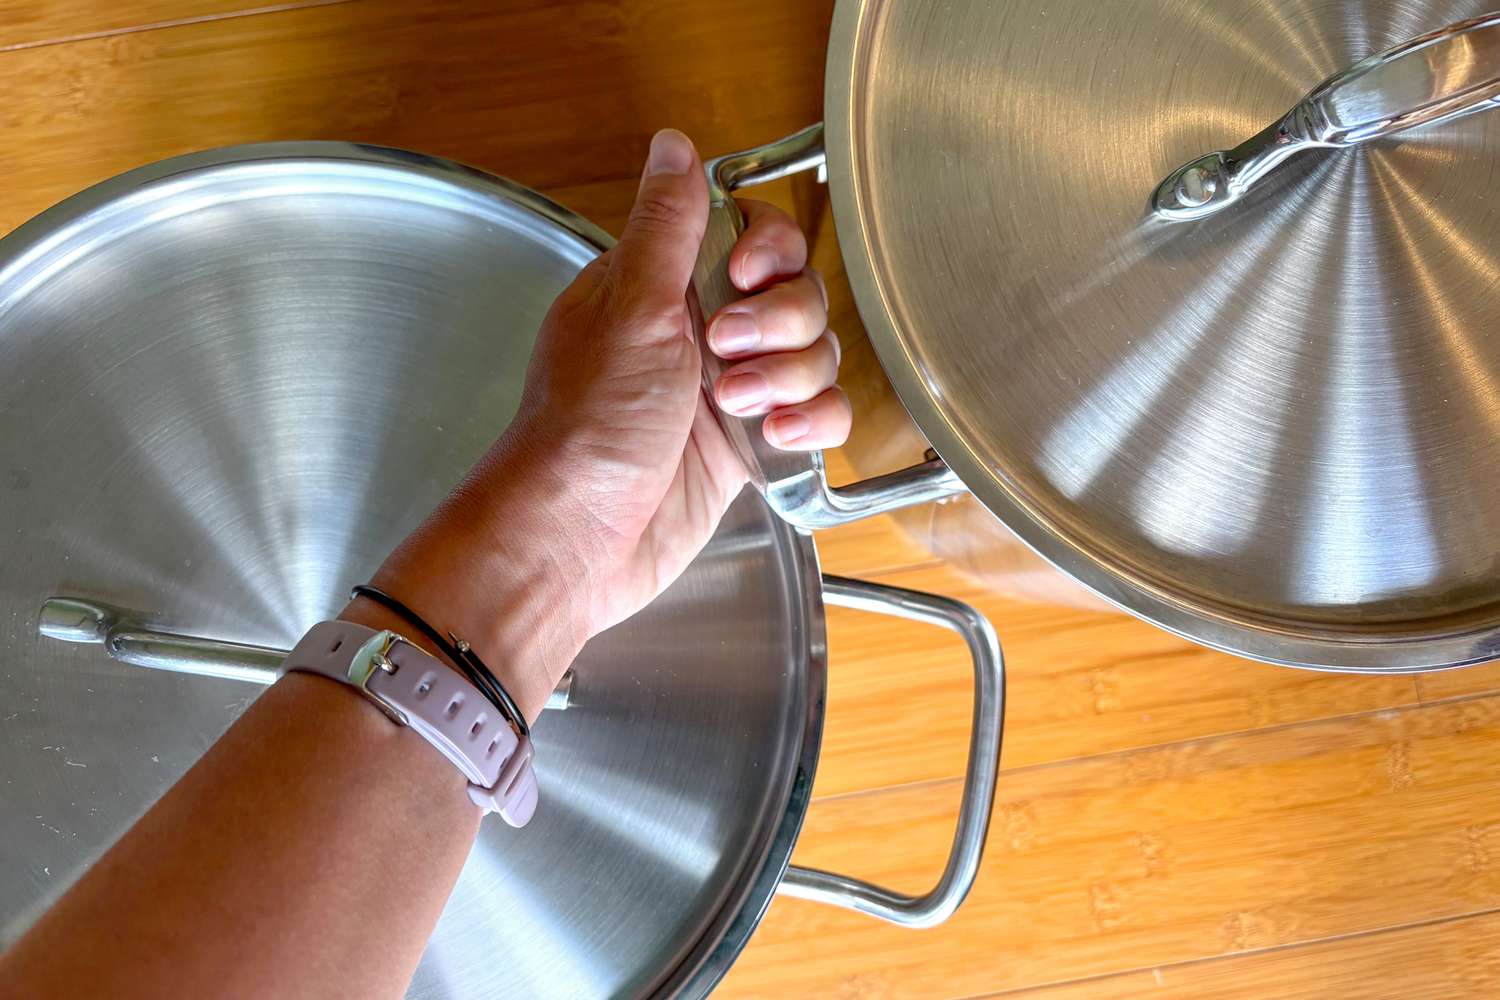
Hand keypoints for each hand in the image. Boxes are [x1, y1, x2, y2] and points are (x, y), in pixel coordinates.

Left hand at [350, 129, 848, 718]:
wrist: (579, 539)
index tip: (747, 278)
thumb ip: (666, 227)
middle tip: (726, 354)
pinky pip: (817, 414)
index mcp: (661, 285)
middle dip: (780, 325)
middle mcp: (698, 332)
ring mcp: (727, 389)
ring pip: (813, 355)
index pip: (748, 234)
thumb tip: (673, 145)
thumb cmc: (587, 428)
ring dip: (791, 378)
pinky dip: (812, 423)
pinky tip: (777, 437)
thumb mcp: (632, 311)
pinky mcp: (750, 445)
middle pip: (794, 294)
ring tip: (738, 409)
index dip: (768, 252)